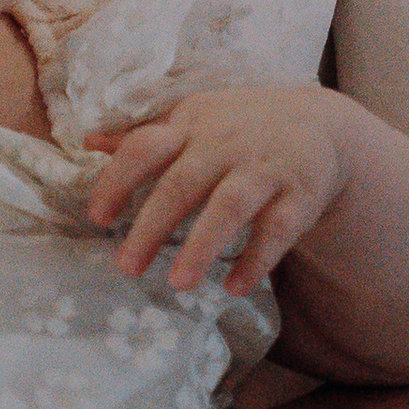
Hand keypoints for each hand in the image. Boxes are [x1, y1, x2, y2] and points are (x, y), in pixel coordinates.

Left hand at [84, 86, 344, 294]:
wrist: (321, 124)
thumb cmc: (239, 128)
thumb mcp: (194, 121)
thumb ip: (144, 135)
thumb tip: (88, 140)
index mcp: (191, 124)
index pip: (145, 147)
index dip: (118, 180)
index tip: (96, 218)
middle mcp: (225, 143)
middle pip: (182, 183)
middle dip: (152, 226)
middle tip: (126, 268)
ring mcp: (264, 168)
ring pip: (230, 206)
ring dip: (202, 245)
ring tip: (178, 284)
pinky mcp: (300, 194)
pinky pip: (278, 231)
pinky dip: (256, 260)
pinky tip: (233, 288)